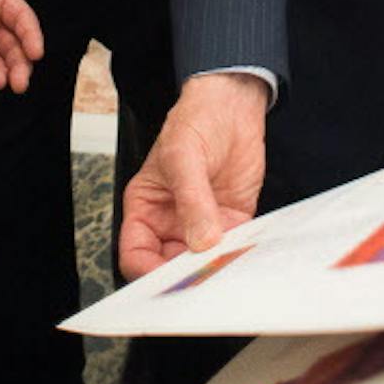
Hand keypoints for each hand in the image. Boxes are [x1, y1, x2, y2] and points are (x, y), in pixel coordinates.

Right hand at [119, 72, 267, 278]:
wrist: (232, 105)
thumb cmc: (195, 121)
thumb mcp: (183, 156)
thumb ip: (192, 200)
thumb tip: (201, 240)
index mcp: (145, 208)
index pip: (136, 255)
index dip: (149, 272)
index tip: (170, 278)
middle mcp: (171, 222)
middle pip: (171, 268)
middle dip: (186, 277)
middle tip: (205, 277)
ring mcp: (202, 224)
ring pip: (203, 264)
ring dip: (216, 270)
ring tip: (228, 268)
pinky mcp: (232, 221)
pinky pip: (233, 249)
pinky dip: (239, 256)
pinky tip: (246, 254)